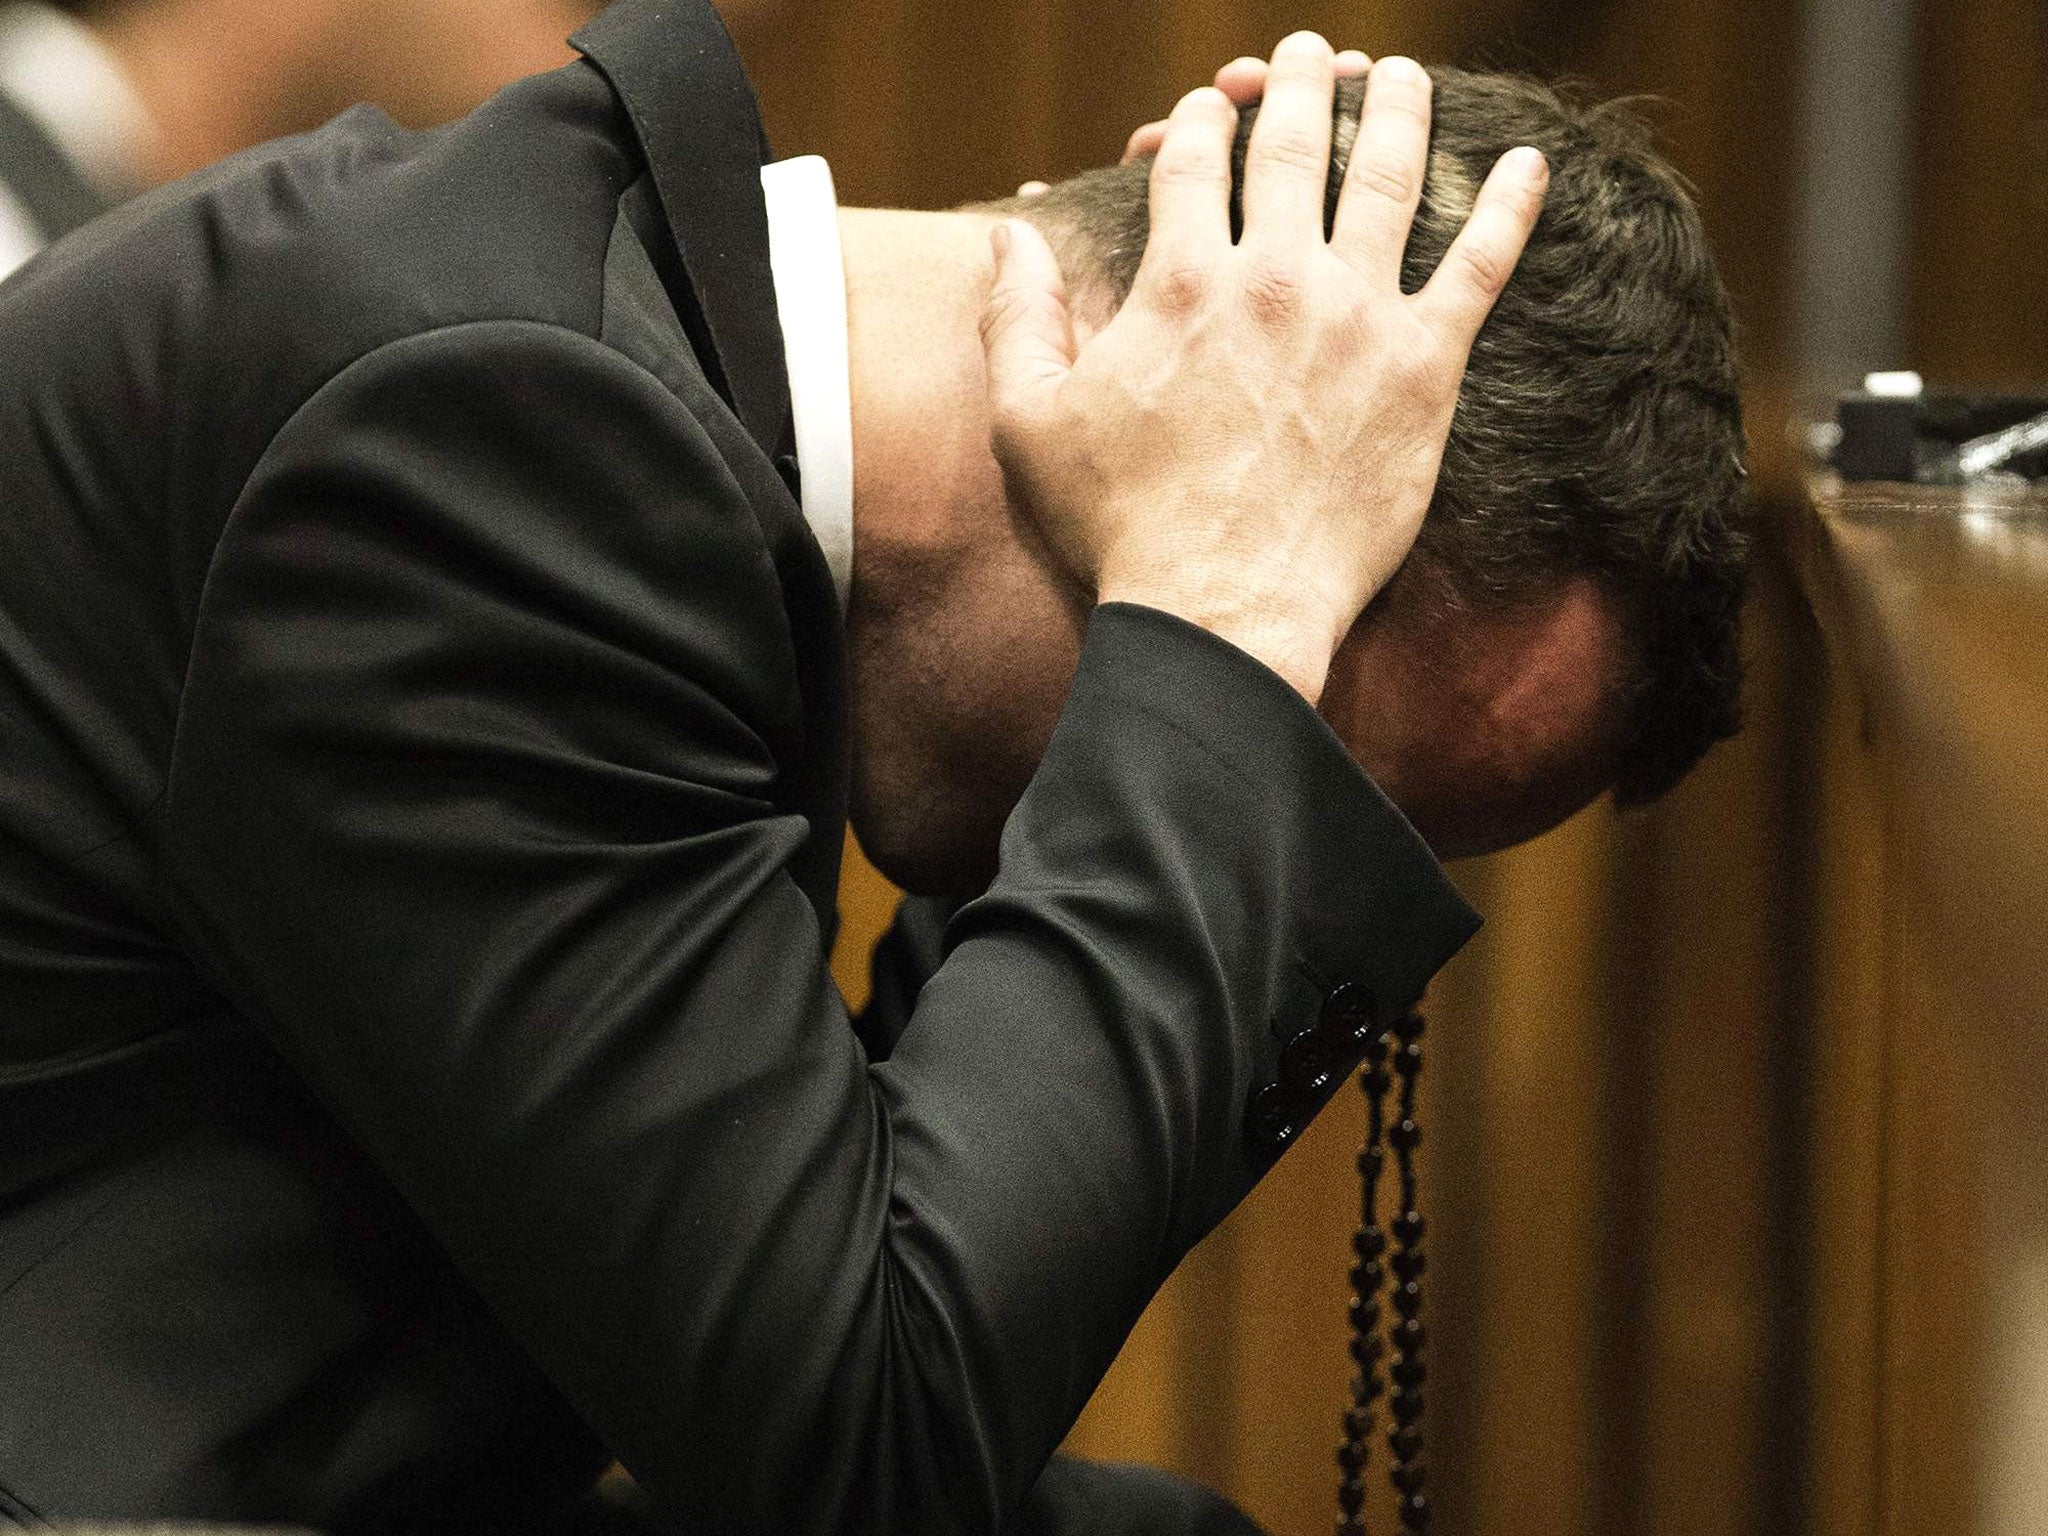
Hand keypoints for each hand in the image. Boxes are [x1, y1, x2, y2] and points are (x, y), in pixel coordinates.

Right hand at [979, 35, 1547, 703]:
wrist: (1221, 612)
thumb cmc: (1120, 528)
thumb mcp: (1030, 422)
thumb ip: (1018, 316)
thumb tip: (1008, 233)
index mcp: (1182, 279)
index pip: (1194, 161)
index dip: (1196, 122)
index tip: (1206, 108)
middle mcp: (1276, 275)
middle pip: (1293, 147)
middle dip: (1297, 88)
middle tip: (1305, 55)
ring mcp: (1357, 316)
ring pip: (1385, 179)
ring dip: (1394, 111)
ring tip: (1398, 73)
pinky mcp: (1422, 369)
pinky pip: (1478, 268)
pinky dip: (1507, 208)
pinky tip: (1527, 163)